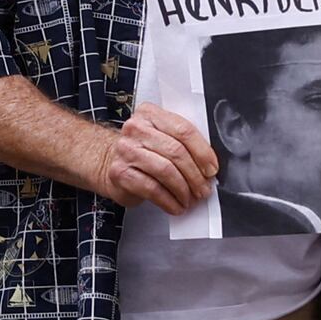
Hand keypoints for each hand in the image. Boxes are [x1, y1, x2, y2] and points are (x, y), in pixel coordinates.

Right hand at [100, 103, 216, 214]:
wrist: (109, 161)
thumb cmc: (143, 150)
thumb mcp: (162, 136)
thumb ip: (183, 142)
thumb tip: (209, 167)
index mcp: (150, 114)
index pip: (183, 130)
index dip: (203, 152)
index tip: (211, 169)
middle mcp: (136, 128)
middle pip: (176, 151)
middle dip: (195, 175)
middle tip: (203, 189)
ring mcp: (126, 150)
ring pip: (165, 171)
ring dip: (183, 190)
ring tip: (190, 199)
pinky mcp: (120, 173)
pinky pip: (152, 189)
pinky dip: (169, 201)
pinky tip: (176, 206)